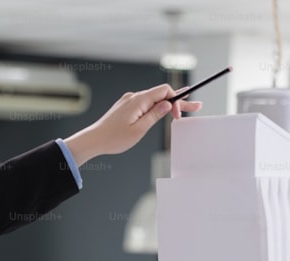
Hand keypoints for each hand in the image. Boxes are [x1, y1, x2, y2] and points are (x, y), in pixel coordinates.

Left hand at [63, 83, 202, 165]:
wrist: (93, 140)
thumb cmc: (113, 138)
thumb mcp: (139, 130)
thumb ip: (155, 115)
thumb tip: (167, 105)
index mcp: (138, 100)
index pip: (164, 91)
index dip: (176, 100)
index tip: (178, 115)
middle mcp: (134, 97)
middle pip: (161, 95)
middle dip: (178, 101)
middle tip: (196, 105)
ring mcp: (129, 101)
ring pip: (153, 100)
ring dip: (167, 105)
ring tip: (182, 110)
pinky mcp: (125, 107)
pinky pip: (145, 104)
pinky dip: (156, 108)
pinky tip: (163, 109)